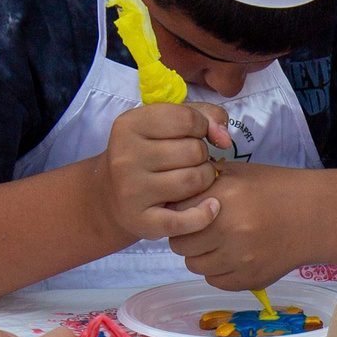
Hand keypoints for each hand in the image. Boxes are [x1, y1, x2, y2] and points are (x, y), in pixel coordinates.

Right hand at [100, 102, 231, 245]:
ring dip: (206, 178)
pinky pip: (185, 220)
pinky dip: (205, 214)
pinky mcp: (141, 221)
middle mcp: (125, 157)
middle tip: (192, 161)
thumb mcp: (167, 122)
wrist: (111, 193)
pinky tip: (211, 206)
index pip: (185, 119)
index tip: (194, 135)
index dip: (201, 126)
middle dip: (203, 154)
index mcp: (129, 125)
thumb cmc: (149, 151)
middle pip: (194, 151)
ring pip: (194, 180)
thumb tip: (224, 139)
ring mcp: (131, 191)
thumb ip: (204, 115)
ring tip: (196, 178)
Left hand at [168, 161, 312, 289]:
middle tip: (203, 229)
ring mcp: (238, 259)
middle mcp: (228, 230)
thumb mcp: (237, 173)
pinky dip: (219, 271)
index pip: (175, 213)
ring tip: (218, 243)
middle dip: (187, 236)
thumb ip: (203, 181)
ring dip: (201, 256)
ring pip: (194, 266)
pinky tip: (233, 256)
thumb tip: (172, 192)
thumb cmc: (274, 189)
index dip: (179, 211)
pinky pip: (215, 281)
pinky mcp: (249, 279)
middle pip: (179, 244)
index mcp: (222, 198)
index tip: (189, 210)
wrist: (313, 216)